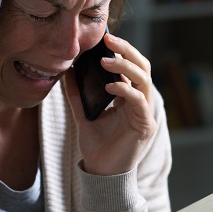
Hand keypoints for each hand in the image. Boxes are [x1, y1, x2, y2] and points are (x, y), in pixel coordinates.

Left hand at [64, 33, 157, 175]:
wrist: (101, 174)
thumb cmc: (97, 146)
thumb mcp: (83, 115)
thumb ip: (77, 95)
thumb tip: (67, 72)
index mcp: (129, 97)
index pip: (132, 66)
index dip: (122, 50)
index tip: (105, 38)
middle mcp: (140, 102)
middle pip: (142, 67)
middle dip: (128, 51)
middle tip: (109, 40)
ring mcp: (145, 113)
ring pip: (144, 80)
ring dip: (126, 67)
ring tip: (106, 60)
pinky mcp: (145, 126)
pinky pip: (139, 101)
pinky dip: (126, 90)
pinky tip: (110, 87)